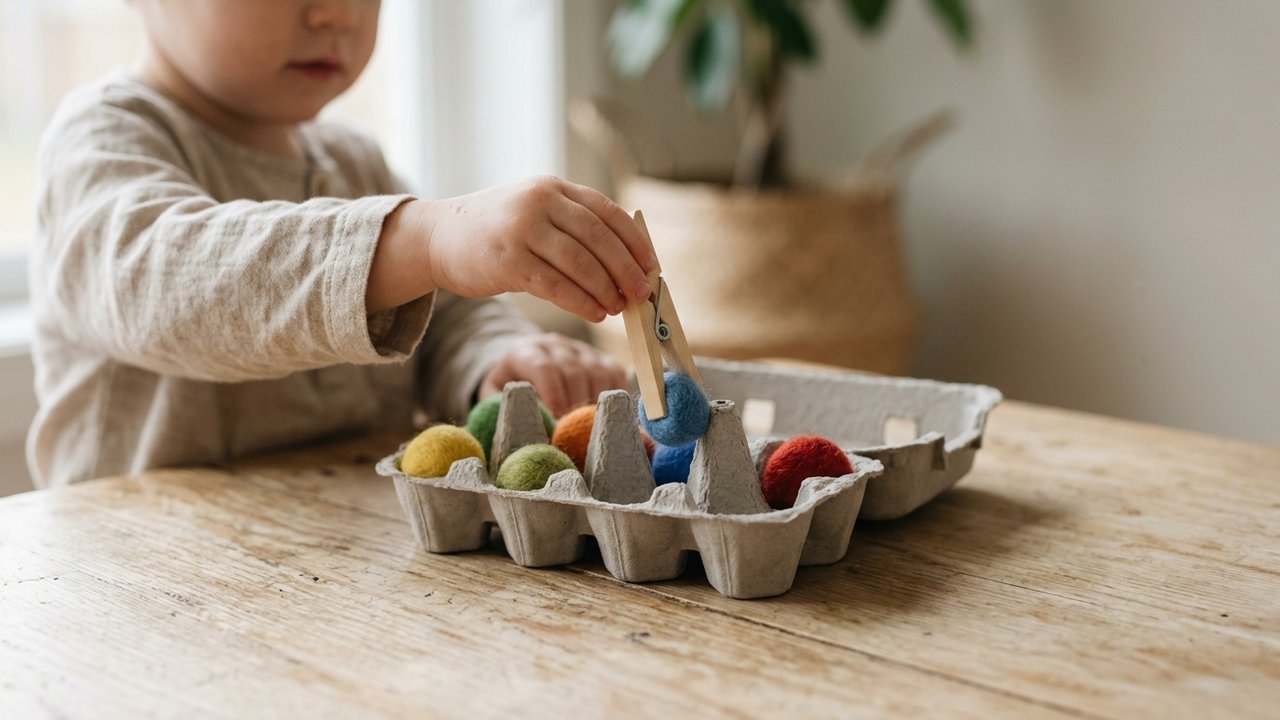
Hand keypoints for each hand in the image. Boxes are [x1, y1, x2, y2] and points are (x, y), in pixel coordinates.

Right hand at [369, 175, 658, 320]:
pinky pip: (556, 285)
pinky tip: (594, 313)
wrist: (439, 236)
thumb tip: (627, 265)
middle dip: (626, 270)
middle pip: (599, 238)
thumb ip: (574, 227)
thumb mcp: (536, 212)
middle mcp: (539, 201)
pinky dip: (581, 302)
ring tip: (618, 308)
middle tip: (641, 294)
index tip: (651, 267)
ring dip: (605, 289)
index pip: (608, 212)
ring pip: (580, 264)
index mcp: (553, 188)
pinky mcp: (508, 260)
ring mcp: (522, 229)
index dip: (635, 242)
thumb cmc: (498, 231)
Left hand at [478, 333, 625, 416]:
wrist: (526, 373)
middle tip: (575, 431)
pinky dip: (614, 395)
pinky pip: (615, 374)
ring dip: (596, 402)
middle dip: (576, 403)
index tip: (558, 417)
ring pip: (598, 371)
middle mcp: (555, 345)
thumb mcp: (496, 398)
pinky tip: (606, 415)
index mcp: (525, 352)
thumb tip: (520, 427)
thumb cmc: (510, 392)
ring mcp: (581, 350)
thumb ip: (503, 408)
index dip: (553, 392)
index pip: (543, 367)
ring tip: (589, 427)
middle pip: (574, 370)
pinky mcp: (601, 358)